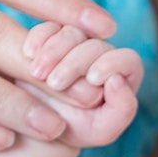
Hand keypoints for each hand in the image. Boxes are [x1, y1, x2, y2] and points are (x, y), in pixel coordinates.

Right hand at [21, 22, 143, 147]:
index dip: (112, 64)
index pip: (127, 60)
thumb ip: (121, 111)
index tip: (92, 78)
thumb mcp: (99, 130)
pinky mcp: (49, 36)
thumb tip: (118, 80)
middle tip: (56, 83)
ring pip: (71, 32)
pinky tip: (29, 53)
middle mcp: (99, 55)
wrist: (32, 126)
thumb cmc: (71, 130)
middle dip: (75, 62)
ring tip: (38, 74)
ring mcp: (74, 44)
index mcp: (120, 75)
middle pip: (96, 44)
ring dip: (54, 50)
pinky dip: (39, 36)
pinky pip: (47, 26)